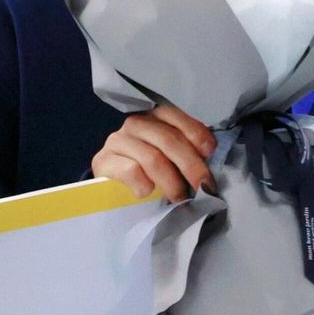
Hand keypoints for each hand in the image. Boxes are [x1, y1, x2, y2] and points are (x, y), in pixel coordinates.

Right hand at [92, 104, 217, 201]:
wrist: (111, 185)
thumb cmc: (148, 169)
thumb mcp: (169, 156)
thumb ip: (186, 152)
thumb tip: (210, 166)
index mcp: (154, 117)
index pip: (176, 117)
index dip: (196, 133)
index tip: (210, 153)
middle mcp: (135, 124)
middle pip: (168, 140)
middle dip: (191, 165)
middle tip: (203, 186)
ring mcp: (118, 141)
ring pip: (152, 158)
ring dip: (171, 181)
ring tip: (179, 197)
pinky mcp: (103, 161)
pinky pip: (130, 171)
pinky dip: (144, 184)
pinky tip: (148, 193)